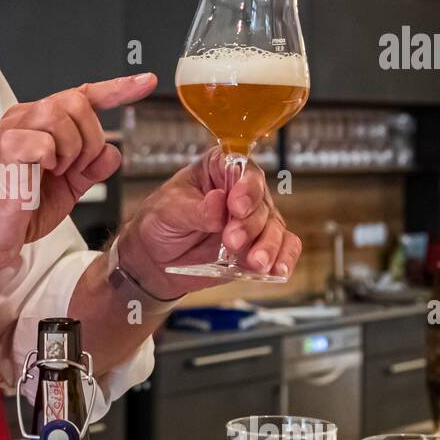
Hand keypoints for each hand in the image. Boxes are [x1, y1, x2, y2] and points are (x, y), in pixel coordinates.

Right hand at [0, 73, 157, 274]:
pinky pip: (47, 142)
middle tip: (74, 169)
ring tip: (56, 173)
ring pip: (63, 115)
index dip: (117, 88)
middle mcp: (23, 117)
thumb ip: (90, 168)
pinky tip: (39, 177)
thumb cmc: (17, 211)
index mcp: (37, 122)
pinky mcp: (6, 146)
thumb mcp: (66, 189)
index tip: (146, 83)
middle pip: (78, 101)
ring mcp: (12, 129)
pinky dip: (52, 162)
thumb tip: (113, 153)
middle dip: (90, 139)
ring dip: (72, 149)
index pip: (82, 94)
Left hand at [115, 147, 302, 298]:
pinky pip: (284, 247)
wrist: (155, 259)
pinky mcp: (259, 245)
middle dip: (250, 224)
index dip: (244, 187)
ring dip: (268, 245)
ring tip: (255, 262)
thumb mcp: (168, 211)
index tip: (236, 206)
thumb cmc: (160, 223)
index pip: (241, 169)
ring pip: (275, 226)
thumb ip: (195, 209)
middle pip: (260, 201)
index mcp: (218, 169)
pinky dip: (284, 258)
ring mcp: (253, 219)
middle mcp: (241, 191)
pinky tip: (277, 271)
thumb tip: (217, 202)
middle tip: (232, 241)